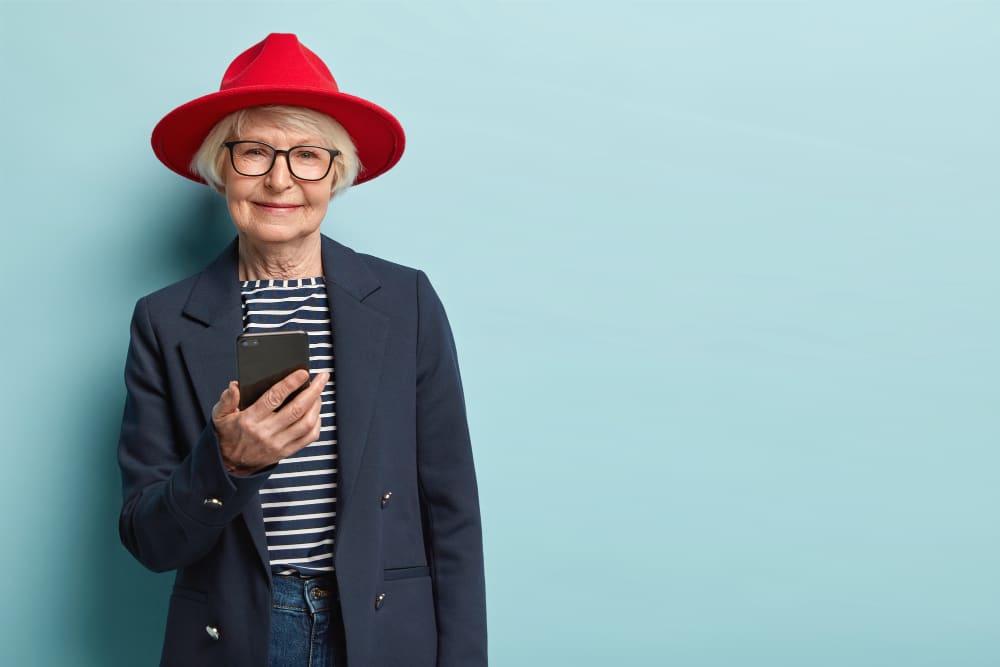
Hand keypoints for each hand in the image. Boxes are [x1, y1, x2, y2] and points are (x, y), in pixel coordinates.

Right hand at [211, 369, 329, 475]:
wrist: (230, 464)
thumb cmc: (228, 434)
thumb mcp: (220, 416)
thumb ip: (226, 400)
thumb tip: (235, 385)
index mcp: (250, 420)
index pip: (273, 398)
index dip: (290, 384)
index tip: (303, 372)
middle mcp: (266, 432)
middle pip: (296, 409)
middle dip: (313, 391)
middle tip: (322, 377)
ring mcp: (278, 444)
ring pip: (306, 423)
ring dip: (317, 405)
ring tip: (319, 392)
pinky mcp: (286, 452)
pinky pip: (309, 437)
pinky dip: (317, 422)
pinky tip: (316, 411)